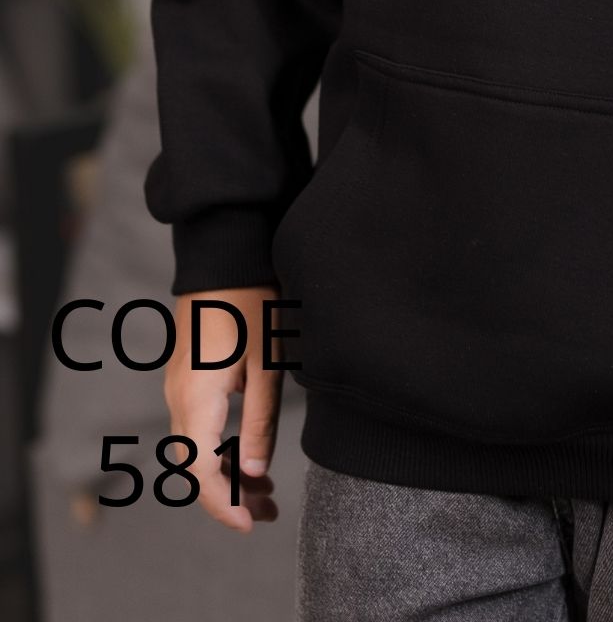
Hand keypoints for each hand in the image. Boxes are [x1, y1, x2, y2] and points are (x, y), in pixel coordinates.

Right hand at [163, 287, 282, 532]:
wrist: (225, 252)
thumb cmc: (252, 301)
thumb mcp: (267, 363)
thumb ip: (259, 420)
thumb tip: (255, 472)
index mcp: (196, 397)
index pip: (199, 471)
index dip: (222, 504)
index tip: (248, 525)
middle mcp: (179, 397)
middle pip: (195, 465)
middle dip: (230, 495)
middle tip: (268, 514)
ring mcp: (180, 386)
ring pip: (197, 448)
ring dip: (227, 473)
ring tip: (266, 494)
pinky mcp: (189, 376)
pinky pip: (199, 427)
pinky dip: (221, 448)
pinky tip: (250, 457)